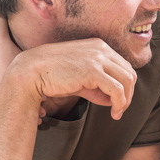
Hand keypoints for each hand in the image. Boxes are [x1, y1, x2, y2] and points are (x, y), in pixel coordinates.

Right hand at [9, 39, 137, 119]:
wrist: (31, 71)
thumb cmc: (53, 75)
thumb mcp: (80, 77)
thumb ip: (98, 86)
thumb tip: (114, 100)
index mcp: (99, 46)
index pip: (124, 66)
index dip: (126, 86)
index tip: (119, 102)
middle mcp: (101, 48)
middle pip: (129, 73)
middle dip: (128, 94)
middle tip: (120, 110)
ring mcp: (98, 58)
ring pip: (127, 81)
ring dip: (126, 100)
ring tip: (117, 113)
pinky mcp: (93, 71)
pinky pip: (118, 89)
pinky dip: (120, 103)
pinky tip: (114, 113)